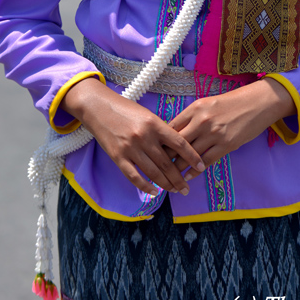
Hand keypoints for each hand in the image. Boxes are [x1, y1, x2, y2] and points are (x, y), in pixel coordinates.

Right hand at [61, 78, 205, 196]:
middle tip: (187, 188)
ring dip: (166, 184)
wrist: (98, 107)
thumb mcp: (147, 115)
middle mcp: (144, 137)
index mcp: (154, 123)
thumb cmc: (125, 110)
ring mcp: (131, 148)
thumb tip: (176, 148)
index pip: (179, 143)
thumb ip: (161, 130)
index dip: (192, 156)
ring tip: (175, 191)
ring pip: (153, 172)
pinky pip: (134, 177)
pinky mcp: (118, 157)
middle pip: (167, 163)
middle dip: (179, 178)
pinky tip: (154, 192)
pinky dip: (145, 187)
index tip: (201, 166)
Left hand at [167, 77, 295, 181]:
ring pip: (189, 155)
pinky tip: (188, 177)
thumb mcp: (209, 103)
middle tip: (157, 167)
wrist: (258, 102)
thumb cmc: (233, 102)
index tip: (155, 151)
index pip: (171, 127)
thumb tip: (177, 132)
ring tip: (170, 177)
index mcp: (195, 108)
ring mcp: (214, 133)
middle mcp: (201, 120)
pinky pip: (206, 161)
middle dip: (166, 157)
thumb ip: (193, 116)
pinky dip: (194, 171)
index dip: (162, 141)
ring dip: (178, 168)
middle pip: (176, 143)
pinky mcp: (226, 145)